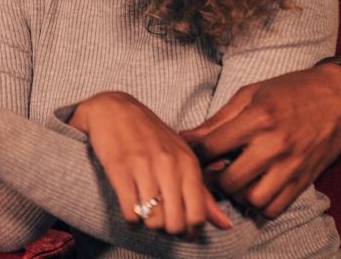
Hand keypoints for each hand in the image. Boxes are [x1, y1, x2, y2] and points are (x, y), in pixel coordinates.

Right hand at [70, 92, 232, 235]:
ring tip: (146, 215)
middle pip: (176, 223)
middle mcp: (168, 166)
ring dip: (149, 225)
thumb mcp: (182, 157)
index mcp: (188, 163)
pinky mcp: (119, 170)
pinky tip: (132, 213)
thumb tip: (226, 226)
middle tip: (162, 221)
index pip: (198, 215)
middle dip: (168, 230)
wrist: (114, 109)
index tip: (181, 228)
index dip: (190, 231)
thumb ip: (203, 193)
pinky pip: (130, 212)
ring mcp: (143, 167)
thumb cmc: (151, 135)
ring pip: (153, 220)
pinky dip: (131, 221)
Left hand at [180, 63, 340, 218]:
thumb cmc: (290, 90)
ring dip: (237, 194)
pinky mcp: (305, 180)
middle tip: (212, 170)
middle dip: (213, 178)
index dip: (194, 153)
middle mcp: (275, 145)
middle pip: (228, 181)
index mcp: (258, 119)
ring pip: (252, 200)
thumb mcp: (249, 94)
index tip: (193, 152)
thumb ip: (217, 120)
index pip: (211, 148)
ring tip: (235, 179)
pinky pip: (275, 207)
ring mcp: (292, 166)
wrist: (339, 98)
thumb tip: (187, 138)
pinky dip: (260, 204)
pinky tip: (255, 187)